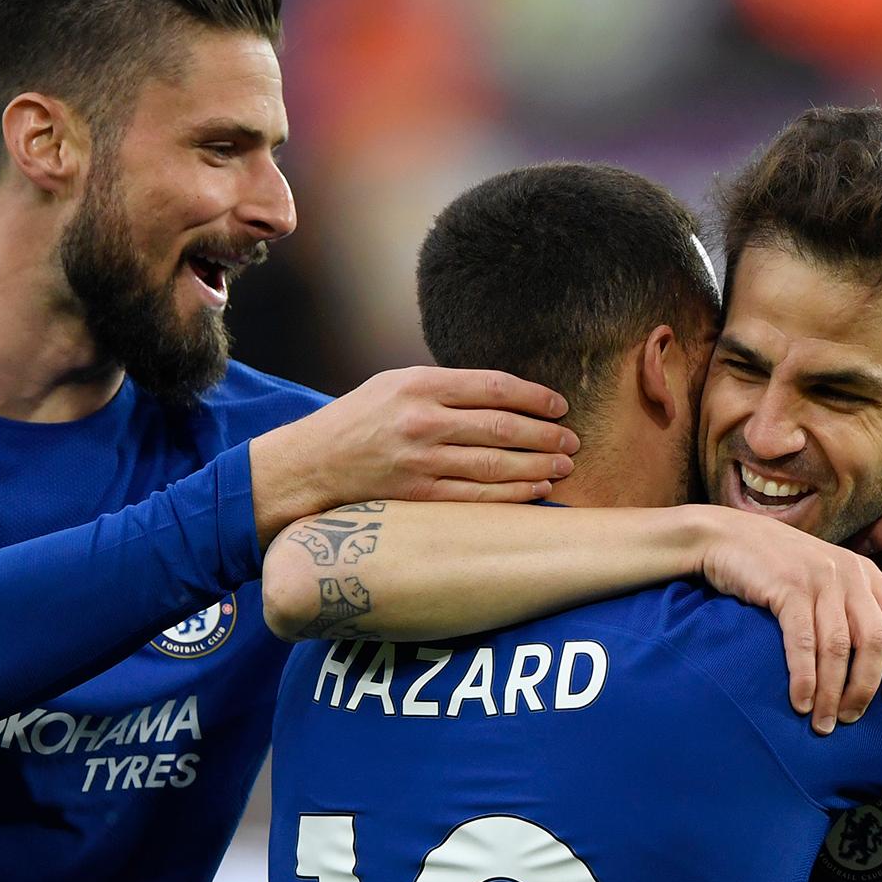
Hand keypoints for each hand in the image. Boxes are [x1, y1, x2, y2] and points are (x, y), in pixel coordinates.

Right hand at [249, 368, 577, 544]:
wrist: (309, 465)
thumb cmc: (357, 421)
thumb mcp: (394, 385)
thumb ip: (444, 388)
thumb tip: (503, 396)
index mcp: (420, 384)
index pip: (495, 387)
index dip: (535, 398)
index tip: (559, 407)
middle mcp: (422, 421)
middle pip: (503, 427)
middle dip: (546, 435)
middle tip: (572, 441)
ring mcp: (420, 462)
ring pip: (496, 465)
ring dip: (538, 467)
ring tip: (563, 467)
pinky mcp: (417, 496)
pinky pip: (478, 496)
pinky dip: (513, 493)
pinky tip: (536, 491)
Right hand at [697, 510, 881, 732]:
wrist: (726, 536)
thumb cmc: (775, 566)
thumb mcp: (824, 577)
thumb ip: (848, 606)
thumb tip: (868, 662)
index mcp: (866, 574)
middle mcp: (850, 575)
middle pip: (874, 641)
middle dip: (864, 687)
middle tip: (849, 718)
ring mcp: (820, 579)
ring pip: (839, 647)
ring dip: (832, 692)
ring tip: (822, 722)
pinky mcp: (788, 587)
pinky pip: (804, 642)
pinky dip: (804, 678)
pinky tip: (800, 701)